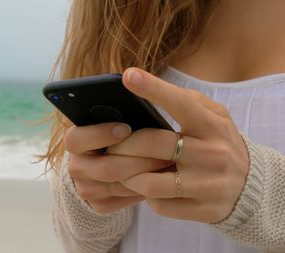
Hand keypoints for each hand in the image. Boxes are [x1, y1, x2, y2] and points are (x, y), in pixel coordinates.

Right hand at [64, 122, 172, 213]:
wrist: (110, 162)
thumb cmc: (118, 134)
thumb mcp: (113, 120)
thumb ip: (118, 114)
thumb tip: (134, 99)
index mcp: (74, 142)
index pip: (76, 139)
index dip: (100, 134)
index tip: (126, 128)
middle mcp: (76, 167)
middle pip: (105, 168)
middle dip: (138, 159)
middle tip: (163, 150)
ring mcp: (86, 189)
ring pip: (119, 186)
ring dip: (146, 175)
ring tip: (168, 163)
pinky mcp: (99, 206)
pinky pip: (124, 199)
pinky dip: (143, 189)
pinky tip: (158, 178)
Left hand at [107, 68, 249, 222]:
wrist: (252, 186)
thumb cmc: (219, 142)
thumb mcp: (214, 117)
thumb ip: (186, 101)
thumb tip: (146, 90)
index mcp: (213, 125)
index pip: (181, 103)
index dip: (153, 89)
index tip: (128, 76)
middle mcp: (213, 155)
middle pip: (153, 146)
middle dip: (123, 146)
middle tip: (109, 146)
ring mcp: (208, 185)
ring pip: (149, 183)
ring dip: (127, 176)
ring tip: (120, 170)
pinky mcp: (202, 210)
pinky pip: (159, 205)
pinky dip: (145, 196)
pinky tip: (144, 188)